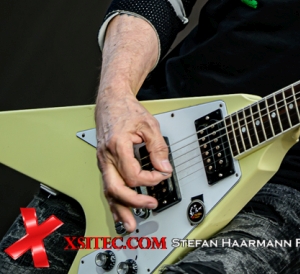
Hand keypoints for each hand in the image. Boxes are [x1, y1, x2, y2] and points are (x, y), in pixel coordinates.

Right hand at [94, 86, 171, 231]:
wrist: (111, 104)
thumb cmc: (127, 112)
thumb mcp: (149, 125)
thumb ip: (158, 148)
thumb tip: (165, 168)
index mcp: (117, 147)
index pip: (133, 174)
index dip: (151, 179)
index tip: (162, 174)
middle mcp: (106, 158)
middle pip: (116, 188)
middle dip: (133, 202)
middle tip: (151, 206)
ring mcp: (103, 163)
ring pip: (109, 192)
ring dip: (120, 210)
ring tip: (130, 225)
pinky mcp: (105, 166)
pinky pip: (108, 187)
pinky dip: (115, 202)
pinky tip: (121, 213)